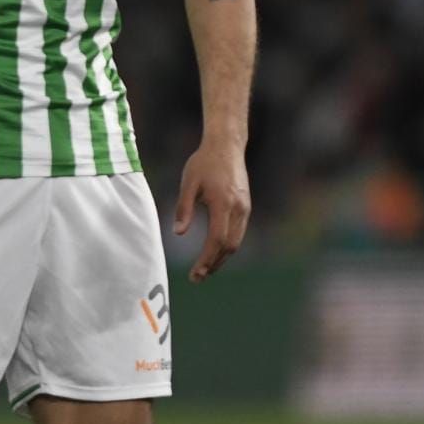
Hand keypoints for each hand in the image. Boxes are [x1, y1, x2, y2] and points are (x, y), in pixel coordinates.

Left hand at [174, 140, 250, 282]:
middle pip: (229, 246)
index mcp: (222, 203)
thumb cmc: (203, 163)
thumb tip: (177, 233)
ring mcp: (245, 208)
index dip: (206, 259)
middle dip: (213, 264)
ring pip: (236, 242)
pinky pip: (238, 232)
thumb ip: (183, 208)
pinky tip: (214, 251)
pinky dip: (227, 246)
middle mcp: (238, 209)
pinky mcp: (246, 206)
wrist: (226, 146)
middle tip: (197, 277)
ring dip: (221, 258)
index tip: (195, 273)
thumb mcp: (188, 183)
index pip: (216, 240)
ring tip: (205, 269)